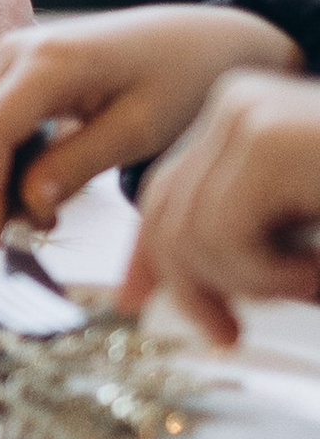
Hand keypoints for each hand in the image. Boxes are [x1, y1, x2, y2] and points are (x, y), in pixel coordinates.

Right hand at [0, 3, 305, 241]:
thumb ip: (76, 167)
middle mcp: (13, 50)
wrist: (198, 39)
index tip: (0, 243)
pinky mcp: (11, 67)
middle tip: (35, 230)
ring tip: (44, 210)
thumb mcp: (138, 132)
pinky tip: (39, 180)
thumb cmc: (182, 79)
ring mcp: (7, 54)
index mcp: (48, 60)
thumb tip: (25, 205)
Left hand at [124, 71, 319, 342]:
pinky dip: (270, 276)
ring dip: (253, 284)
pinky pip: (222, 235)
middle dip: (191, 286)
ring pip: (190, 234)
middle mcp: (236, 104)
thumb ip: (240, 247)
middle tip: (229, 334)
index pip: (165, 190)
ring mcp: (248, 113)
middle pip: (164, 211)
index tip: (136, 305)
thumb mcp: (296, 242)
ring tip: (316, 282)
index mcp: (243, 120)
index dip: (148, 255)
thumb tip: (154, 284)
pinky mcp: (265, 139)